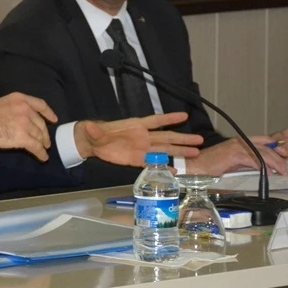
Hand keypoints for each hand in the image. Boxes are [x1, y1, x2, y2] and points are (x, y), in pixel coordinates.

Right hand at [0, 93, 56, 160]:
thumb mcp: (2, 104)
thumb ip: (14, 109)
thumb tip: (18, 121)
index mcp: (20, 99)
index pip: (40, 105)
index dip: (48, 113)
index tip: (53, 119)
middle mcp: (26, 109)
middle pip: (41, 123)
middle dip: (44, 134)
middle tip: (45, 141)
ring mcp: (25, 123)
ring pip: (39, 136)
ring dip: (42, 144)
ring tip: (43, 149)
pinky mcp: (23, 137)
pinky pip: (36, 147)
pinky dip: (41, 153)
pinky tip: (42, 157)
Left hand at [76, 112, 202, 165]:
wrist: (93, 144)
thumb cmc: (97, 134)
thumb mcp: (94, 132)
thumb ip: (94, 130)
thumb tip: (89, 126)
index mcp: (135, 126)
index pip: (155, 121)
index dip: (169, 118)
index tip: (185, 116)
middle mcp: (143, 137)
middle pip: (166, 137)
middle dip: (182, 138)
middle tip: (199, 140)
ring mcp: (142, 149)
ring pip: (164, 150)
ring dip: (179, 151)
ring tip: (196, 152)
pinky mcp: (137, 160)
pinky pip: (153, 163)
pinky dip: (164, 166)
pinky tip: (176, 170)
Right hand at [187, 137, 287, 175]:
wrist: (195, 165)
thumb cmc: (210, 166)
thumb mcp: (232, 162)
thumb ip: (245, 162)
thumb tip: (260, 169)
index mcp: (240, 142)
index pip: (263, 141)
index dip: (276, 147)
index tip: (286, 156)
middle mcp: (240, 141)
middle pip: (266, 147)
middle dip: (280, 158)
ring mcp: (237, 147)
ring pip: (263, 153)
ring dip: (276, 163)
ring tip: (284, 172)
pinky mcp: (234, 154)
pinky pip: (253, 160)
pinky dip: (263, 167)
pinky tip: (270, 174)